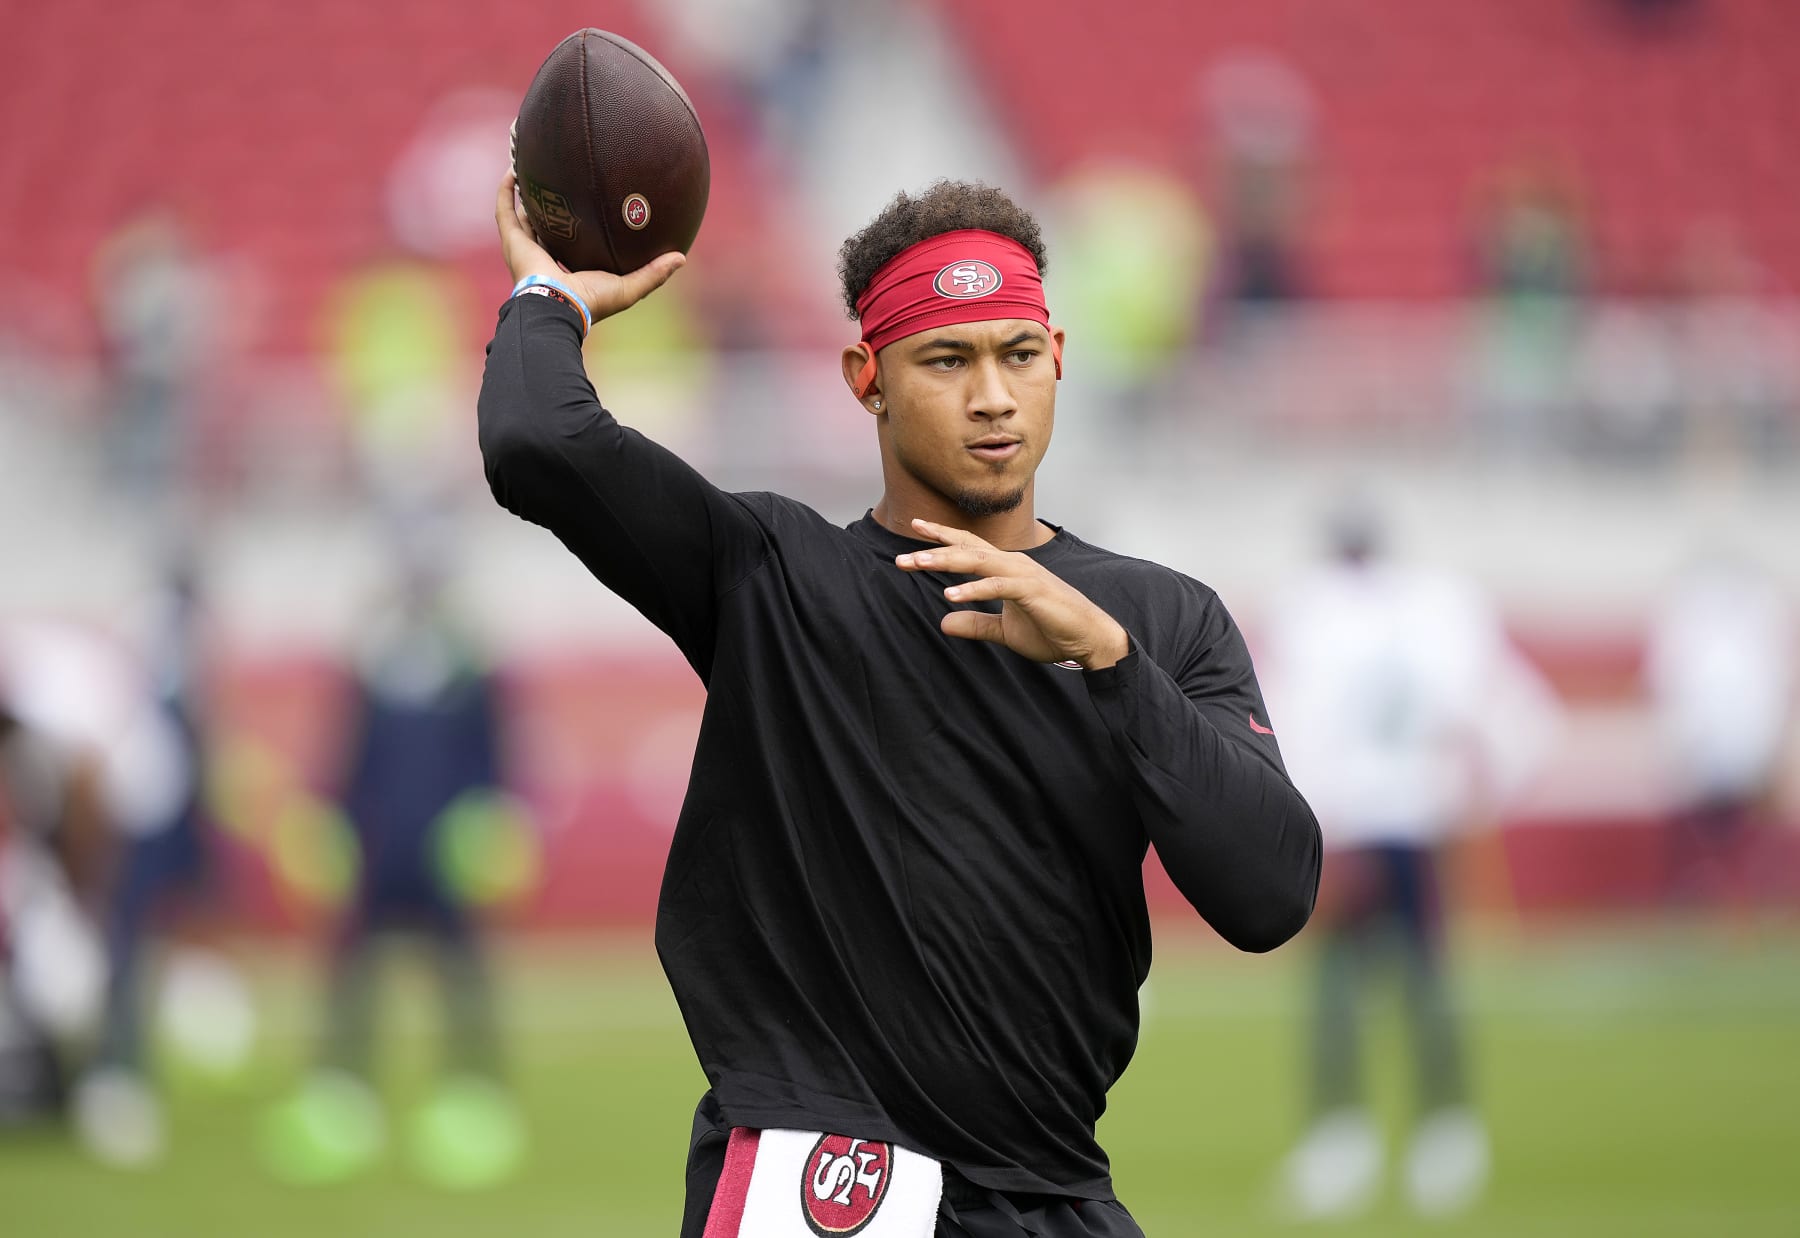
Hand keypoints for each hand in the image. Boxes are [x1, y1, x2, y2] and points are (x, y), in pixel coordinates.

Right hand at [495, 172, 684, 323]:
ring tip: (529, 165)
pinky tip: (514, 169)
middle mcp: (544, 255)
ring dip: (523, 191)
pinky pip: (505, 210)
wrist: (560, 305)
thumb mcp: (630, 286)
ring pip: (520, 213)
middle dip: (547, 203)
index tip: (587, 203)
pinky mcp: (512, 241)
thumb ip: (654, 272)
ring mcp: (525, 248)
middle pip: (544, 223)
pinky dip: (507, 190)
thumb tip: (681, 258)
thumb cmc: (593, 301)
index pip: (571, 242)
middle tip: (557, 177)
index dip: (577, 224)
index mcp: (568, 266)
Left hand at [894, 519, 1130, 668]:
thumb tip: (943, 623)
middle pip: (967, 548)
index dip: (943, 536)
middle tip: (902, 557)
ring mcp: (1024, 574)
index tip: (916, 527)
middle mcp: (1014, 564)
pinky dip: (973, 588)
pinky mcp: (1032, 590)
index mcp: (1007, 568)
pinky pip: (997, 585)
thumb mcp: (1004, 630)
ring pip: (978, 560)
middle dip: (933, 549)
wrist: (1089, 639)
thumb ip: (976, 624)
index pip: (969, 545)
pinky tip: (950, 595)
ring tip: (917, 564)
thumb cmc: (1052, 630)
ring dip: (946, 561)